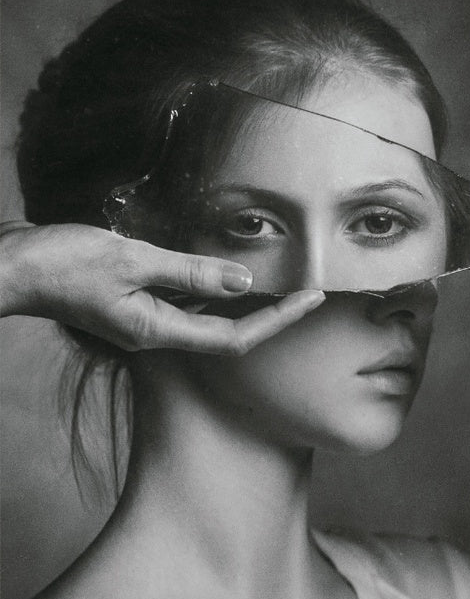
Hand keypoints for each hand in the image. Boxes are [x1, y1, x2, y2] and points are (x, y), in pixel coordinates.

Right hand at [0, 222, 324, 353]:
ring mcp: (143, 320)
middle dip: (269, 314)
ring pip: (206, 319)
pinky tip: (222, 271)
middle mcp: (154, 332)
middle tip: (306, 290)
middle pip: (227, 334)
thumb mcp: (132, 260)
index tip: (311, 299)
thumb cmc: (62, 263)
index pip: (235, 338)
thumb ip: (189, 273)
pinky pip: (183, 302)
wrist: (13, 267)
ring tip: (278, 279)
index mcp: (157, 329)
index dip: (277, 320)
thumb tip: (241, 283)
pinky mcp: (132, 304)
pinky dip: (210, 290)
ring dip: (242, 302)